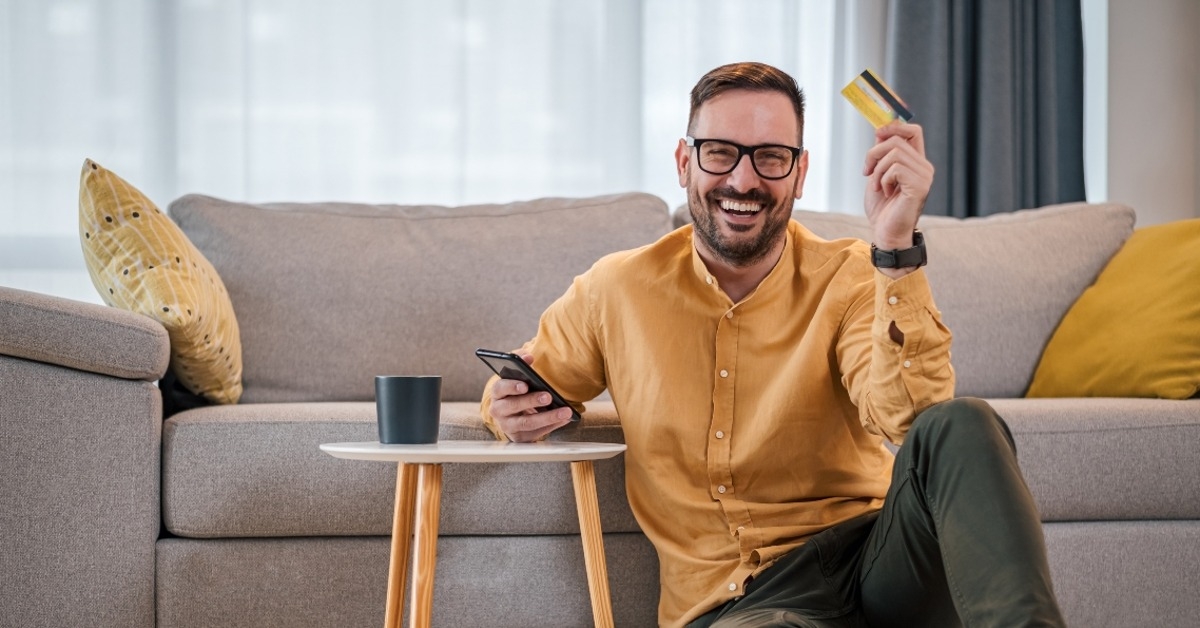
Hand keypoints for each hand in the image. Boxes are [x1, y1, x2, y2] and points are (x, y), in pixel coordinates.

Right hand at [487, 353, 574, 441]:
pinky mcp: (519, 437)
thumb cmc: (517, 389)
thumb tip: (528, 356)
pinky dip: (551, 426)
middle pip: (513, 406)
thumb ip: (519, 359)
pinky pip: (536, 433)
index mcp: (497, 393)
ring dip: (547, 417)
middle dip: (531, 401)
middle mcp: (498, 410)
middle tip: (548, 396)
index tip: (525, 385)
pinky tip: (565, 419)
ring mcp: (508, 426)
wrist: (513, 412)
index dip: (511, 386)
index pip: (500, 388)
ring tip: (565, 411)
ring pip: (527, 423)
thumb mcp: (516, 373)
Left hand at [862, 122, 934, 251]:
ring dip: (877, 170)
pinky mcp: (919, 186)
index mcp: (916, 163)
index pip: (913, 131)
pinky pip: (895, 168)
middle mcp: (924, 167)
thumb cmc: (882, 208)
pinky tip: (886, 192)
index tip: (876, 135)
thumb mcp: (878, 174)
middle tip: (866, 171)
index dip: (894, 127)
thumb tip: (880, 130)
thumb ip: (882, 154)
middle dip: (874, 152)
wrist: (885, 233)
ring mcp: (924, 176)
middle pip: (897, 139)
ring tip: (878, 186)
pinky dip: (883, 179)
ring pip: (894, 153)